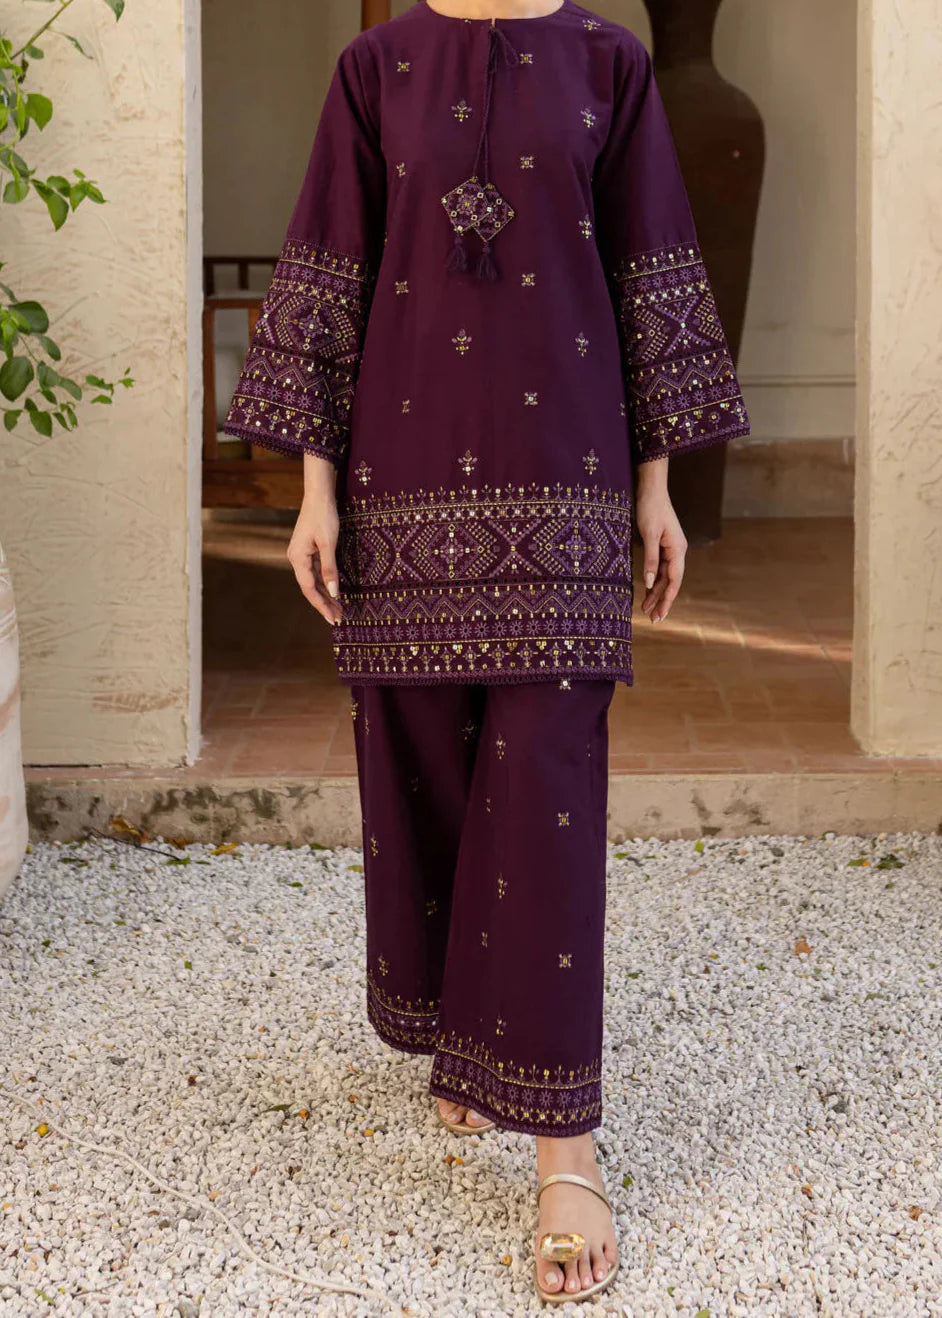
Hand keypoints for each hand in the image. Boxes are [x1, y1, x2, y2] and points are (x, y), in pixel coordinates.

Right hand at [287, 457, 342, 624]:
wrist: (318, 496)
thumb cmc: (324, 516)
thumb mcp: (329, 544)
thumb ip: (330, 569)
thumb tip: (334, 593)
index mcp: (298, 559)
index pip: (309, 589)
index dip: (321, 606)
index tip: (332, 619)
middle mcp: (296, 559)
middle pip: (310, 588)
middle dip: (324, 604)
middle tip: (339, 618)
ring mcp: (301, 555)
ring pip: (314, 581)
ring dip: (326, 595)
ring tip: (339, 609)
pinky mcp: (308, 551)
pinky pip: (316, 573)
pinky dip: (325, 583)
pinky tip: (334, 592)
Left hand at [635, 461, 686, 623]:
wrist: (651, 488)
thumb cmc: (651, 508)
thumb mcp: (649, 534)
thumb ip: (650, 559)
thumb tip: (648, 582)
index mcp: (678, 549)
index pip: (674, 580)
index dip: (667, 599)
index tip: (660, 615)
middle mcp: (676, 551)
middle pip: (670, 582)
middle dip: (662, 601)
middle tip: (654, 619)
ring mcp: (670, 549)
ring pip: (663, 576)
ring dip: (656, 592)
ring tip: (646, 609)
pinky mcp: (661, 546)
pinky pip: (659, 568)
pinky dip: (653, 580)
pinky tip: (646, 591)